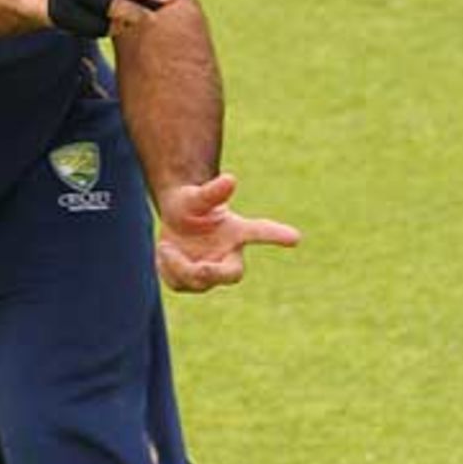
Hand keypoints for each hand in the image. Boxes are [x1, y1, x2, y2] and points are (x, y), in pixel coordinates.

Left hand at [156, 173, 300, 291]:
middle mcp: (229, 255)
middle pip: (232, 274)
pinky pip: (179, 284)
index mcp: (237, 232)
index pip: (260, 232)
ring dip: (178, 264)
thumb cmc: (190, 204)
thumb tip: (230, 179)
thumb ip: (212, 192)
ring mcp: (212, 272)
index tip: (296, 237)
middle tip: (199, 269)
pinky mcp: (193, 284)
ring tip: (166, 245)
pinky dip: (167, 268)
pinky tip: (166, 254)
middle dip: (214, 274)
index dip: (277, 235)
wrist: (174, 222)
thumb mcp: (196, 196)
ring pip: (198, 280)